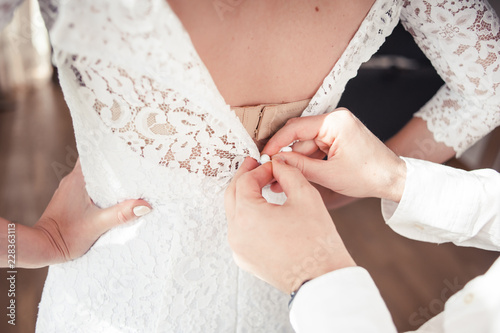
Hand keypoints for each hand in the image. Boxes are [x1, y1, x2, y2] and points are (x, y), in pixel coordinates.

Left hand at [2, 159, 151, 267]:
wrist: (42, 248)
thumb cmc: (65, 236)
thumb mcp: (98, 225)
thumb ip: (121, 214)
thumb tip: (145, 205)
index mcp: (78, 179)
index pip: (94, 153)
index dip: (110, 149)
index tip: (127, 147)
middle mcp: (72, 181)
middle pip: (97, 165)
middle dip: (114, 165)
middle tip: (135, 165)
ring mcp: (70, 190)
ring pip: (93, 177)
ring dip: (108, 179)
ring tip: (129, 180)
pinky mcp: (70, 201)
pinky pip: (89, 188)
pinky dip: (101, 190)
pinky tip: (113, 198)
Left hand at [225, 157, 354, 293]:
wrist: (322, 279)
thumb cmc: (316, 241)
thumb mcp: (305, 196)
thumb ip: (288, 172)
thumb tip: (277, 164)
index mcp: (247, 215)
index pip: (245, 181)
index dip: (260, 169)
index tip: (274, 166)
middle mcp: (236, 233)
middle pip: (232, 195)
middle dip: (244, 178)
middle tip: (255, 166)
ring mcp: (238, 249)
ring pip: (234, 214)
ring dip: (245, 197)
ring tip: (260, 187)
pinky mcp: (245, 260)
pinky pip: (240, 231)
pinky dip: (248, 218)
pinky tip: (262, 212)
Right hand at [263, 109, 406, 201]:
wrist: (394, 180)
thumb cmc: (369, 175)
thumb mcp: (329, 174)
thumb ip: (299, 166)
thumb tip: (276, 161)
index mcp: (335, 122)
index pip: (295, 128)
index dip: (276, 142)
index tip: (264, 155)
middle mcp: (335, 120)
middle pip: (299, 136)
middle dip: (286, 155)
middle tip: (271, 171)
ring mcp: (336, 128)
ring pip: (306, 145)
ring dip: (296, 162)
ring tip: (282, 181)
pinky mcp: (338, 138)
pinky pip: (315, 148)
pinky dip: (307, 162)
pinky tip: (297, 175)